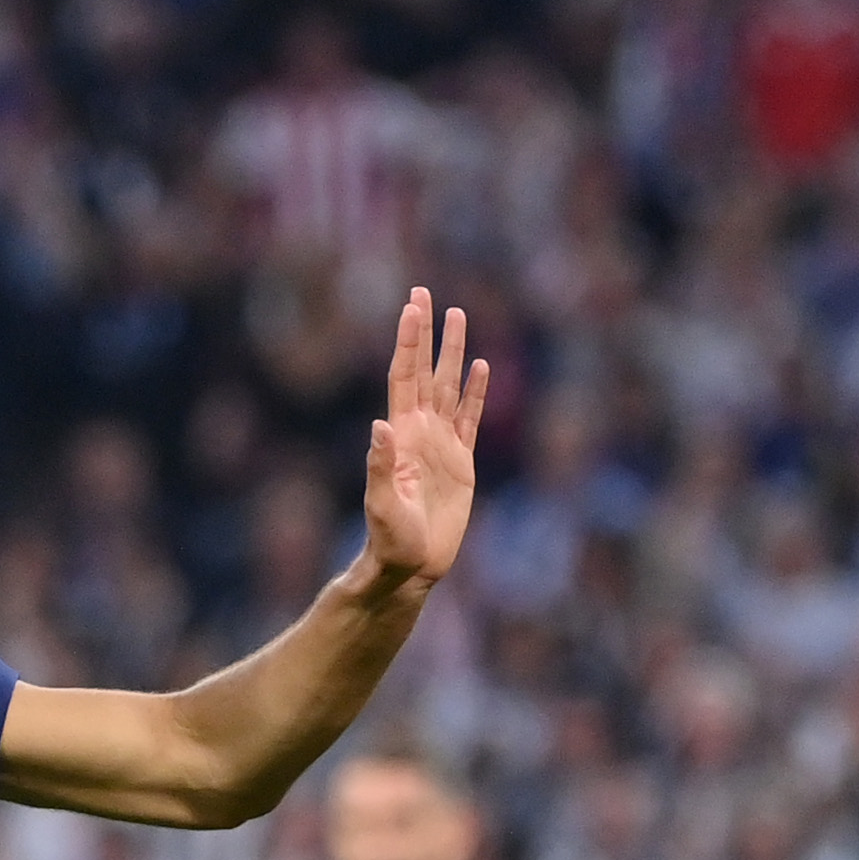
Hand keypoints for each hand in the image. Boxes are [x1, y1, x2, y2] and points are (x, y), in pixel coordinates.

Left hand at [349, 288, 492, 593]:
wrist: (410, 568)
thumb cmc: (390, 542)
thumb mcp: (383, 505)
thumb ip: (380, 467)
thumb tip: (379, 427)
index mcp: (401, 435)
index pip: (404, 376)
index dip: (409, 341)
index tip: (412, 306)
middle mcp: (419, 431)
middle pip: (425, 370)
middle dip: (426, 332)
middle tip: (425, 292)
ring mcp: (440, 444)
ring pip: (448, 386)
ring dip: (453, 351)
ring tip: (458, 314)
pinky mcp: (461, 463)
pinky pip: (469, 418)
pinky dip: (474, 391)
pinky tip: (480, 366)